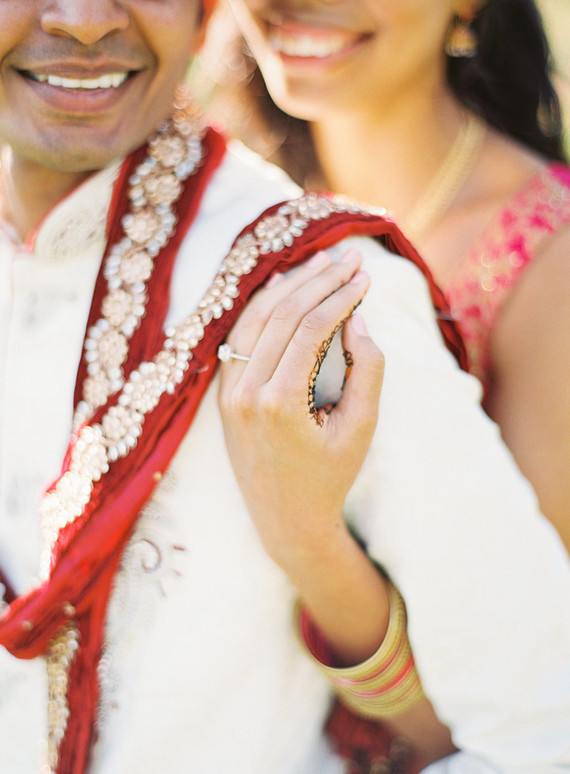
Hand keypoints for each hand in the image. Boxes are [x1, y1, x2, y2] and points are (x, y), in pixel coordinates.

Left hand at [218, 247, 384, 571]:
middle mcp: (244, 392)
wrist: (286, 520)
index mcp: (278, 402)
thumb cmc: (330, 477)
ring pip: (256, 318)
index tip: (365, 276)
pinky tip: (284, 288)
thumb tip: (357, 318)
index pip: (310, 327)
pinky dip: (263, 309)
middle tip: (349, 256)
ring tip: (320, 263)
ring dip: (289, 286)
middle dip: (319, 280)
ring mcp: (228, 392)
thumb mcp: (361, 428)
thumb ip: (368, 369)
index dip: (340, 296)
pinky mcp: (224, 394)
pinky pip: (241, 338)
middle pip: (282, 314)